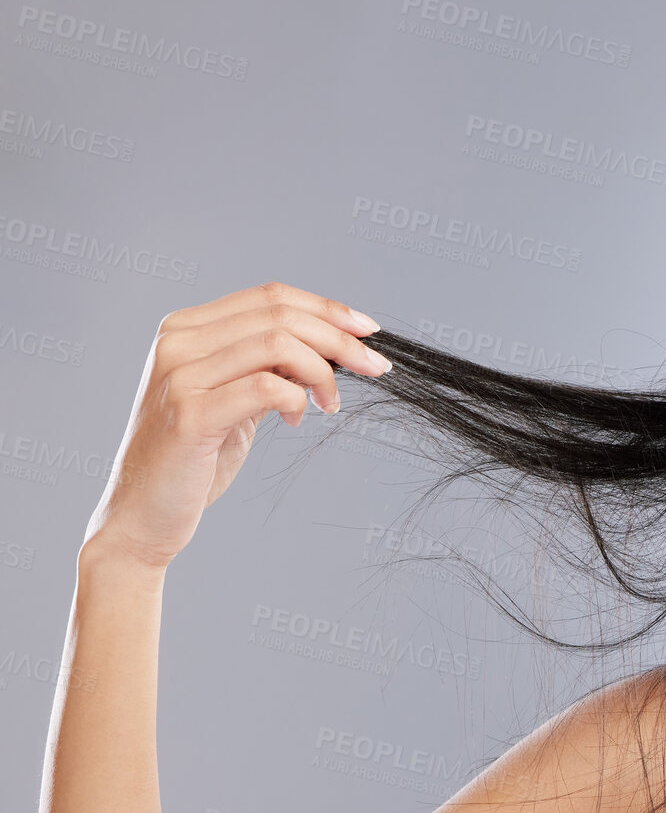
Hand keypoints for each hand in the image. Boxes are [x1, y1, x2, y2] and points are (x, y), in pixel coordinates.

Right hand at [82, 281, 391, 570]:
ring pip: (278, 344)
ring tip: (329, 404)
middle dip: (341, 339)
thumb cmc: (193, 458)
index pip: (270, 296)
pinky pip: (266, 386)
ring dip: (323, 372)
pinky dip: (297, 399)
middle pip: (280, 315)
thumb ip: (267, 368)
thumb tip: (329, 348)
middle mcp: (178, 342)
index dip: (327, 309)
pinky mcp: (191, 414)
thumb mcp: (234, 400)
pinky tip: (296, 420)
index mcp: (186, 328)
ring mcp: (181, 375)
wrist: (141, 515)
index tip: (369, 332)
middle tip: (376, 368)